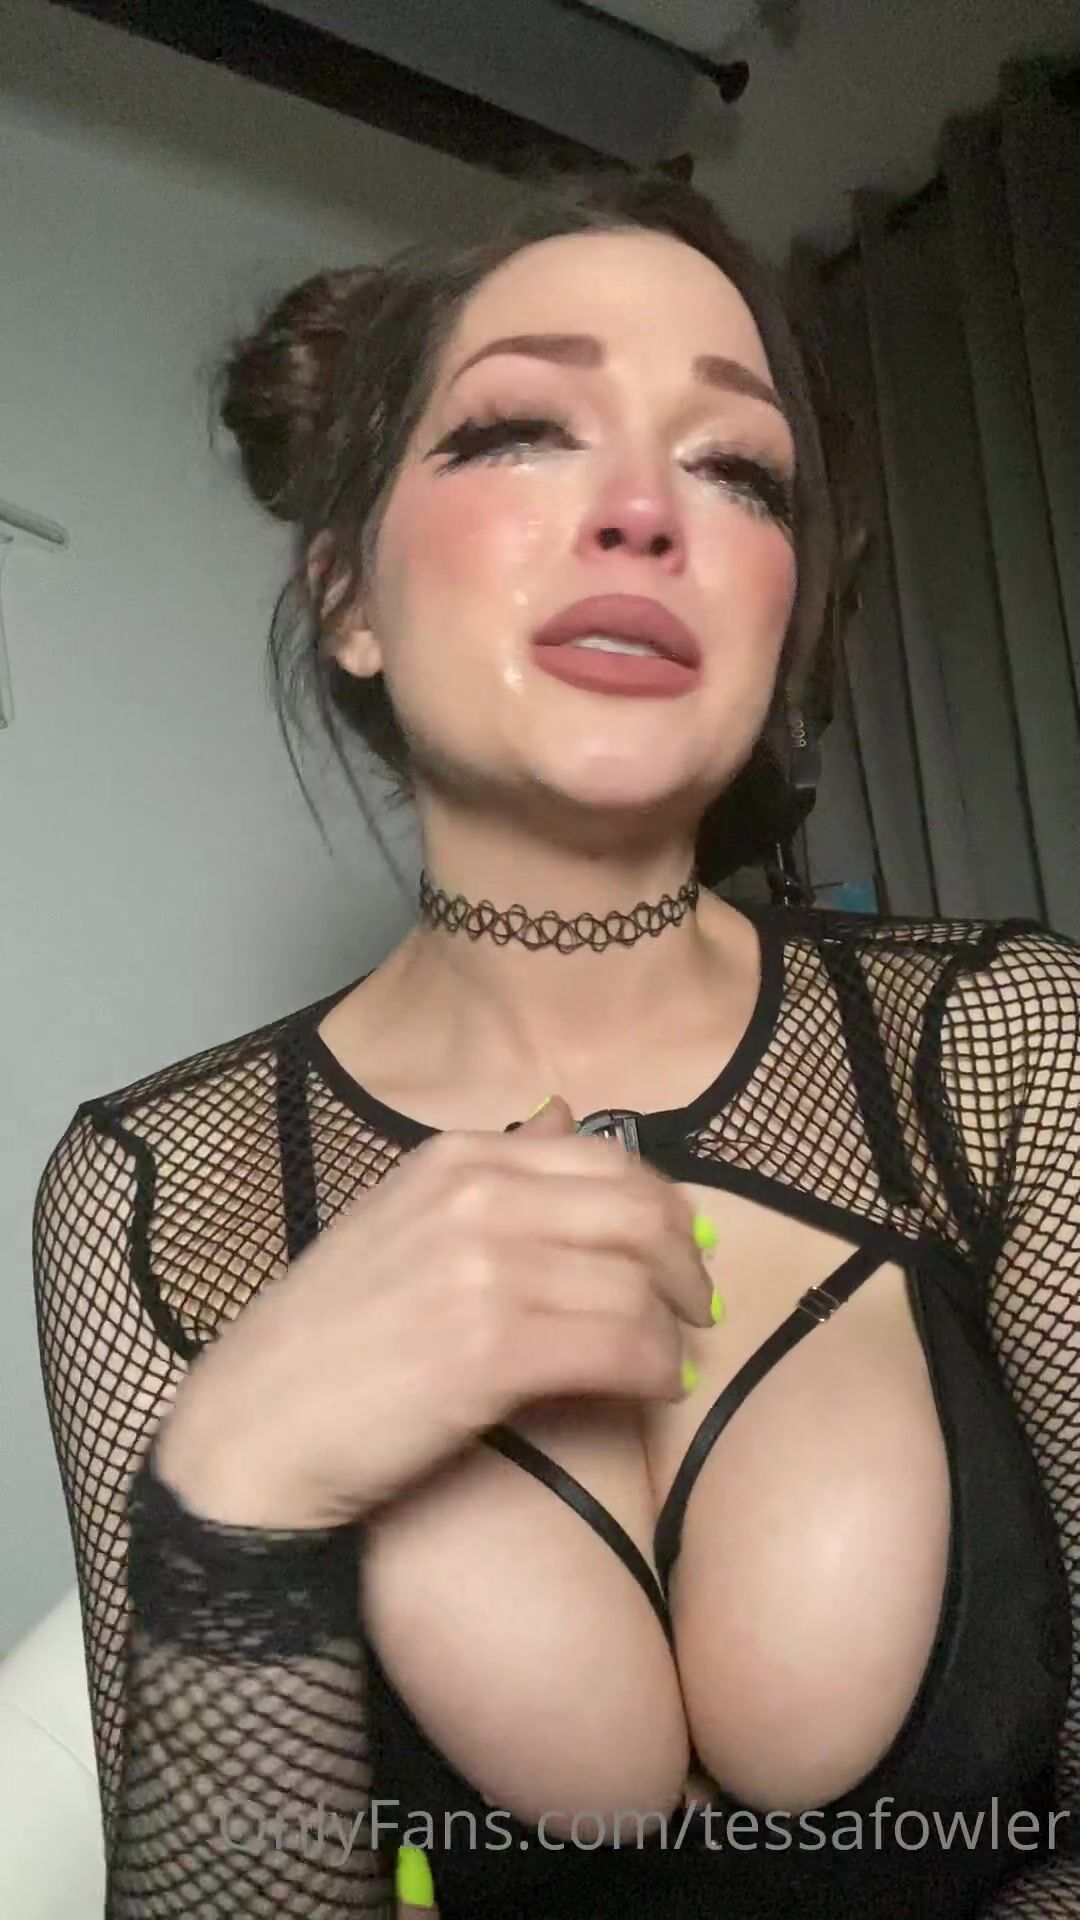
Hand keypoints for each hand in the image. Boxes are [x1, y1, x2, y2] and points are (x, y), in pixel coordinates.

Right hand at [155, 1096, 714, 1528]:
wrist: (253, 1428)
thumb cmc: (328, 1338)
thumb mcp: (402, 1221)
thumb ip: (491, 1172)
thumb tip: (567, 1113)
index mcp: (455, 1158)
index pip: (609, 1160)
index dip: (665, 1210)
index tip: (681, 1254)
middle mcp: (474, 1196)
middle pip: (639, 1211)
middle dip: (685, 1262)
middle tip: (697, 1308)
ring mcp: (483, 1267)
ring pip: (638, 1282)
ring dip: (674, 1328)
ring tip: (674, 1359)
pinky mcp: (493, 1347)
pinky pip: (623, 1345)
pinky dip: (660, 1369)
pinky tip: (659, 1389)